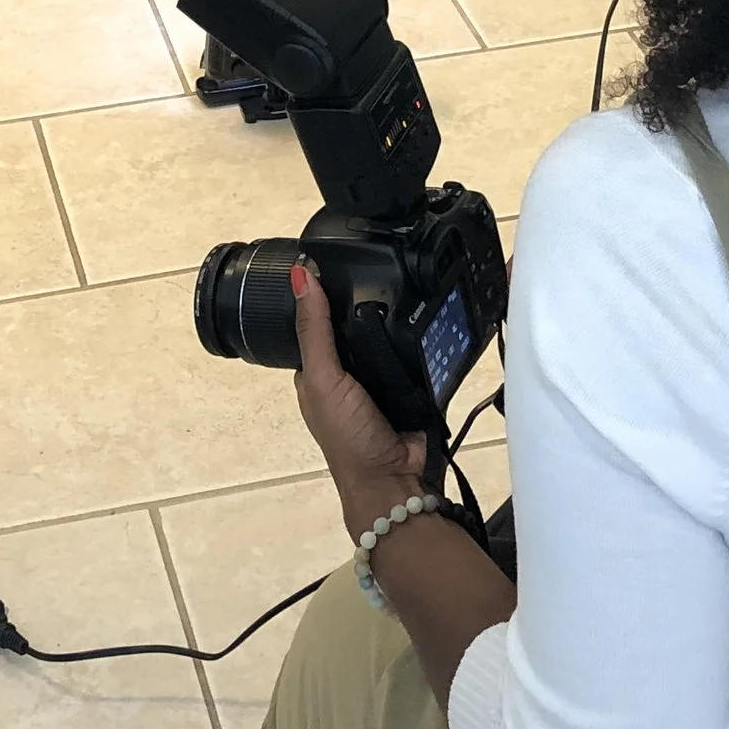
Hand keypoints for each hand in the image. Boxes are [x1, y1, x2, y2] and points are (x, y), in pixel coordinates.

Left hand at [292, 259, 427, 527]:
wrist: (394, 478)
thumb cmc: (347, 434)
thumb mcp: (323, 379)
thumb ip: (314, 330)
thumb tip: (300, 274)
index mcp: (316, 371)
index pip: (315, 320)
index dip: (322, 290)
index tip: (337, 250)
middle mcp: (346, 372)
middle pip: (354, 324)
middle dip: (366, 301)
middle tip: (383, 259)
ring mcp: (379, 379)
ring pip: (385, 335)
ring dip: (396, 317)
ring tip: (410, 276)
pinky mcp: (408, 383)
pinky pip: (412, 351)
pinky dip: (418, 336)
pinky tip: (428, 311)